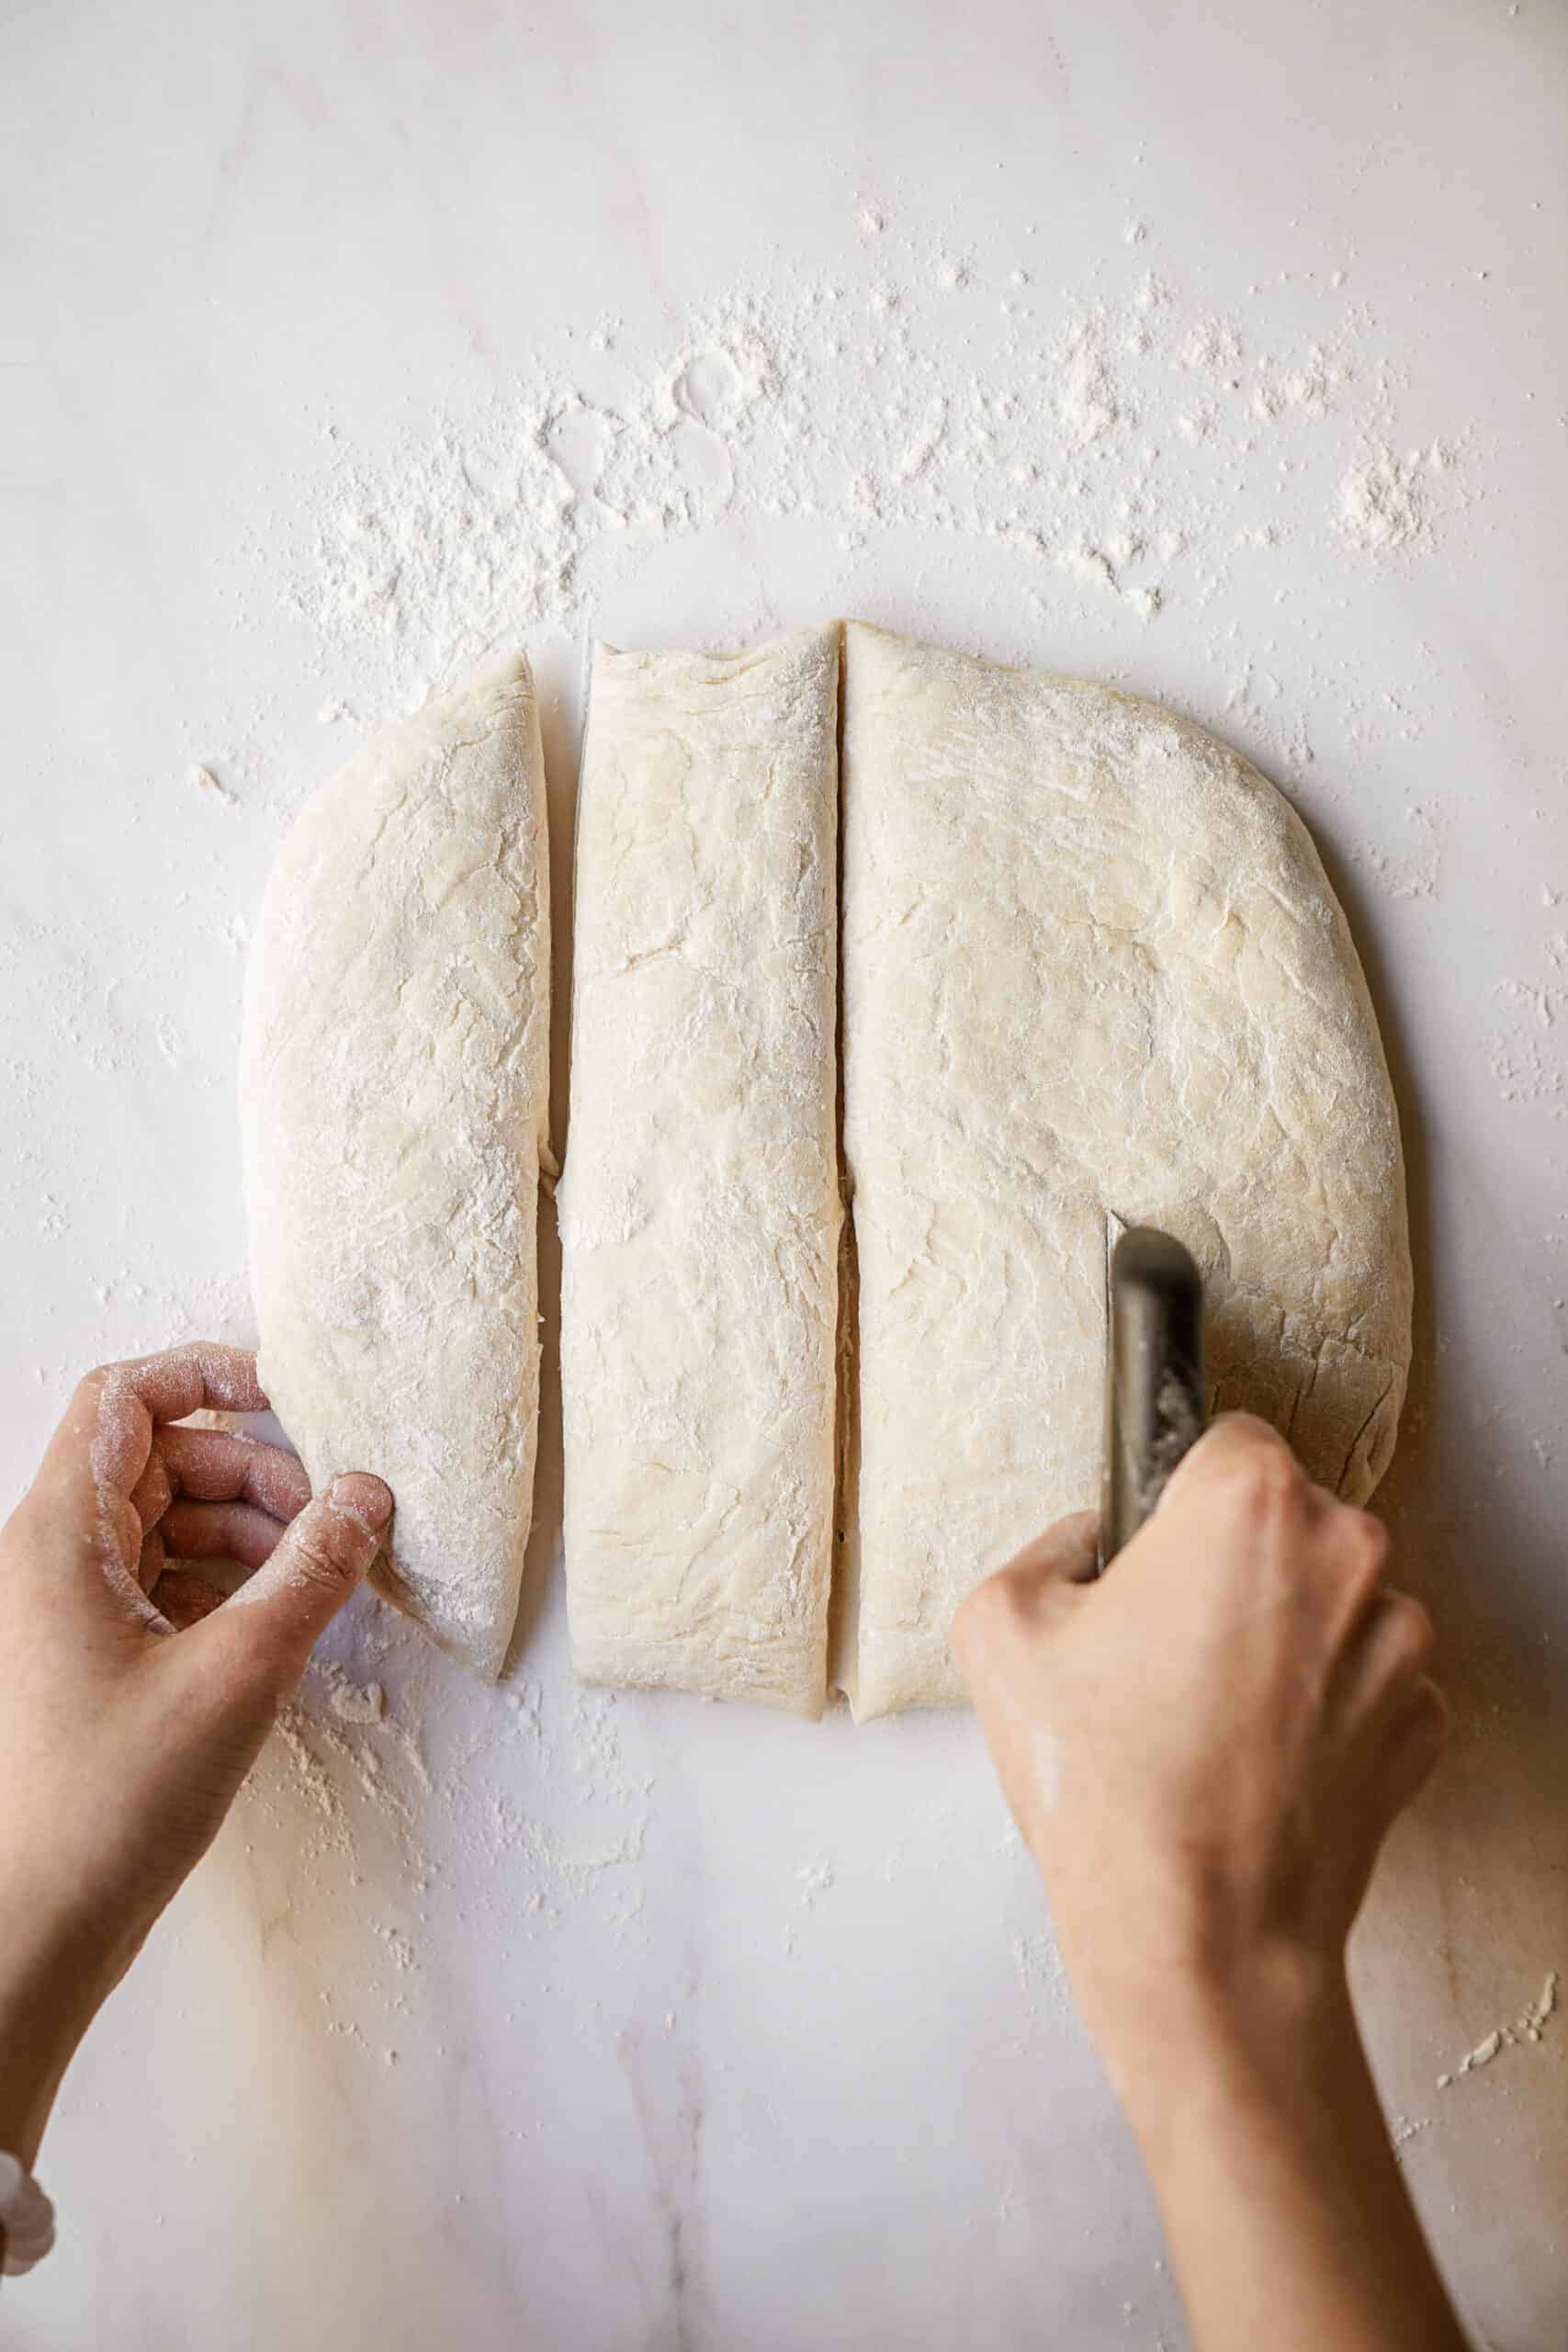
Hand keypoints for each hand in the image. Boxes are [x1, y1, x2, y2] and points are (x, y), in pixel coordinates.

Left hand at [0, 1344, 391, 2169]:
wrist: (34, 1927)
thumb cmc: (106, 1806)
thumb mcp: (237, 1672)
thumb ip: (311, 1571)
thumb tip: (365, 1496)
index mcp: (60, 1536)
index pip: (124, 1397)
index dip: (204, 1374)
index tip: (285, 1397)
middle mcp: (49, 1558)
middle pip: (157, 1458)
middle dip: (251, 1472)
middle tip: (327, 1519)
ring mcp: (61, 1611)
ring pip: (163, 1522)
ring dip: (245, 1531)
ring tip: (314, 1578)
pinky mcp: (84, 1660)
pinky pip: (158, 1581)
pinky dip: (222, 1583)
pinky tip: (276, 1624)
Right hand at [954, 1412, 1444, 2057]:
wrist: (1199, 1934)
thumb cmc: (1106, 1785)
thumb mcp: (1000, 1627)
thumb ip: (1044, 1546)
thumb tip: (1086, 1545)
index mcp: (1248, 1501)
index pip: (1225, 1440)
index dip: (1178, 1496)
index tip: (1153, 1549)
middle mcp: (1345, 1551)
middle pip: (1288, 1517)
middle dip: (1233, 1563)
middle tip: (1162, 1645)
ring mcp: (1398, 1641)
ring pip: (1333, 1599)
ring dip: (1284, 1633)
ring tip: (1205, 1714)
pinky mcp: (1421, 1720)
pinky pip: (1366, 1681)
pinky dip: (1322, 1706)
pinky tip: (1254, 1757)